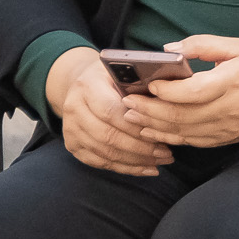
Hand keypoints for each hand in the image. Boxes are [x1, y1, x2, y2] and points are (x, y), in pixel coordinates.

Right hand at [46, 47, 174, 176]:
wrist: (83, 85)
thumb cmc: (112, 77)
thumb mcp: (124, 71)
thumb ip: (139, 84)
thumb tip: (168, 99)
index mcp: (87, 86)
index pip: (111, 111)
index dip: (135, 125)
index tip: (160, 131)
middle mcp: (73, 108)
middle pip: (107, 136)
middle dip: (140, 148)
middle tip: (166, 152)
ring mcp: (70, 129)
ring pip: (104, 153)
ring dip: (136, 160)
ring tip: (161, 160)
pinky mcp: (73, 145)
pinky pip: (100, 162)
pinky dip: (125, 168)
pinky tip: (146, 168)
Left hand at [119, 35, 238, 148]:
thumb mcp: (238, 45)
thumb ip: (201, 45)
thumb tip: (168, 49)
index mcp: (233, 81)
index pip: (191, 92)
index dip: (165, 91)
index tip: (147, 84)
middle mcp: (230, 109)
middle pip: (180, 116)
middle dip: (149, 111)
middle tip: (127, 102)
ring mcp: (229, 128)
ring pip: (183, 133)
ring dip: (154, 127)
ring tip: (132, 117)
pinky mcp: (228, 138)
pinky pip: (193, 142)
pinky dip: (170, 138)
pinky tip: (154, 131)